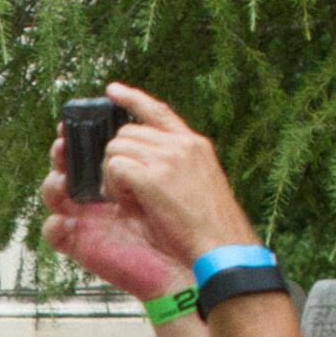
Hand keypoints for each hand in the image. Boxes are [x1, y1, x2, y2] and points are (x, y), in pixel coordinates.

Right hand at [41, 136, 186, 303]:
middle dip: (65, 152)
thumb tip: (126, 124)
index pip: (97, 142)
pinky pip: (54, 232)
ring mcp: (92, 216)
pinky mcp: (84, 243)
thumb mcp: (177, 167)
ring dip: (53, 182)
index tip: (77, 117)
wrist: (191, 264)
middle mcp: (105, 189)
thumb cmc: (189, 220)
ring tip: (62, 181)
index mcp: (126, 168)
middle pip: (71, 163)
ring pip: (56, 192)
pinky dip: (53, 225)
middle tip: (64, 145)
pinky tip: (66, 221)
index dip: (84, 128)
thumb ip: (153, 143)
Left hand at [87, 81, 256, 271]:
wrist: (223, 246)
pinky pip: (116, 167)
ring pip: (117, 148)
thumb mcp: (200, 183)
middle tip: (123, 188)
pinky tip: (128, 203)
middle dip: (117, 158)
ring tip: (129, 199)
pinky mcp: (154, 178)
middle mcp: (181, 145)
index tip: (112, 90)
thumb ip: (176, 167)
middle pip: (127, 132)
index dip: (132, 98)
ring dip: (113, 174)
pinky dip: (114, 186)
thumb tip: (147, 164)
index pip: (158, 111)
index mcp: (194, 144)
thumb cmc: (211, 227)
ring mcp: (168, 159)